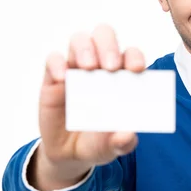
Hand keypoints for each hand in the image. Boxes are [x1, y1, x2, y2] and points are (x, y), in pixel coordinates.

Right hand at [36, 24, 144, 182]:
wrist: (69, 154)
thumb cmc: (98, 141)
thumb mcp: (111, 147)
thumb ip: (122, 142)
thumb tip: (129, 136)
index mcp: (122, 76)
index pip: (131, 55)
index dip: (135, 57)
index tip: (137, 69)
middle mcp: (100, 66)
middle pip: (104, 36)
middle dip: (109, 46)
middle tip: (111, 66)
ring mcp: (76, 69)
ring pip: (79, 40)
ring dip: (85, 48)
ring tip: (88, 67)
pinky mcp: (53, 77)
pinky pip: (53, 59)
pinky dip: (57, 63)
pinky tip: (62, 78)